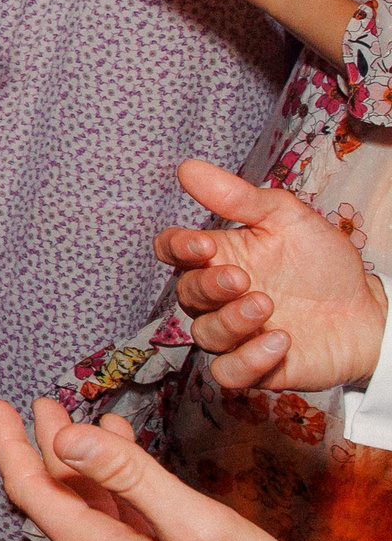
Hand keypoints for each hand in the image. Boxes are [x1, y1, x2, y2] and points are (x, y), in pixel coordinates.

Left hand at [0, 399, 391, 540]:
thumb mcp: (197, 528)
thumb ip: (130, 479)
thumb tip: (65, 438)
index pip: (32, 493)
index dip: (9, 445)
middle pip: (58, 501)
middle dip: (44, 447)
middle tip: (42, 403)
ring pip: (92, 514)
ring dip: (83, 466)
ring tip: (83, 421)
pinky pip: (121, 531)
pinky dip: (119, 491)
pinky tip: (134, 470)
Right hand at [156, 157, 387, 393]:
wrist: (370, 312)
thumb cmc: (323, 263)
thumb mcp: (287, 219)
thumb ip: (238, 198)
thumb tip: (188, 168)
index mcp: (218, 257)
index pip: (172, 251)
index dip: (176, 248)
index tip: (203, 244)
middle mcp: (218, 298)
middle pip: (186, 294)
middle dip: (209, 287)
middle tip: (243, 278)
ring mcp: (235, 334)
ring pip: (204, 335)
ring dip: (231, 321)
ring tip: (267, 306)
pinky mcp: (255, 368)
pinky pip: (228, 373)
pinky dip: (247, 360)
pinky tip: (280, 341)